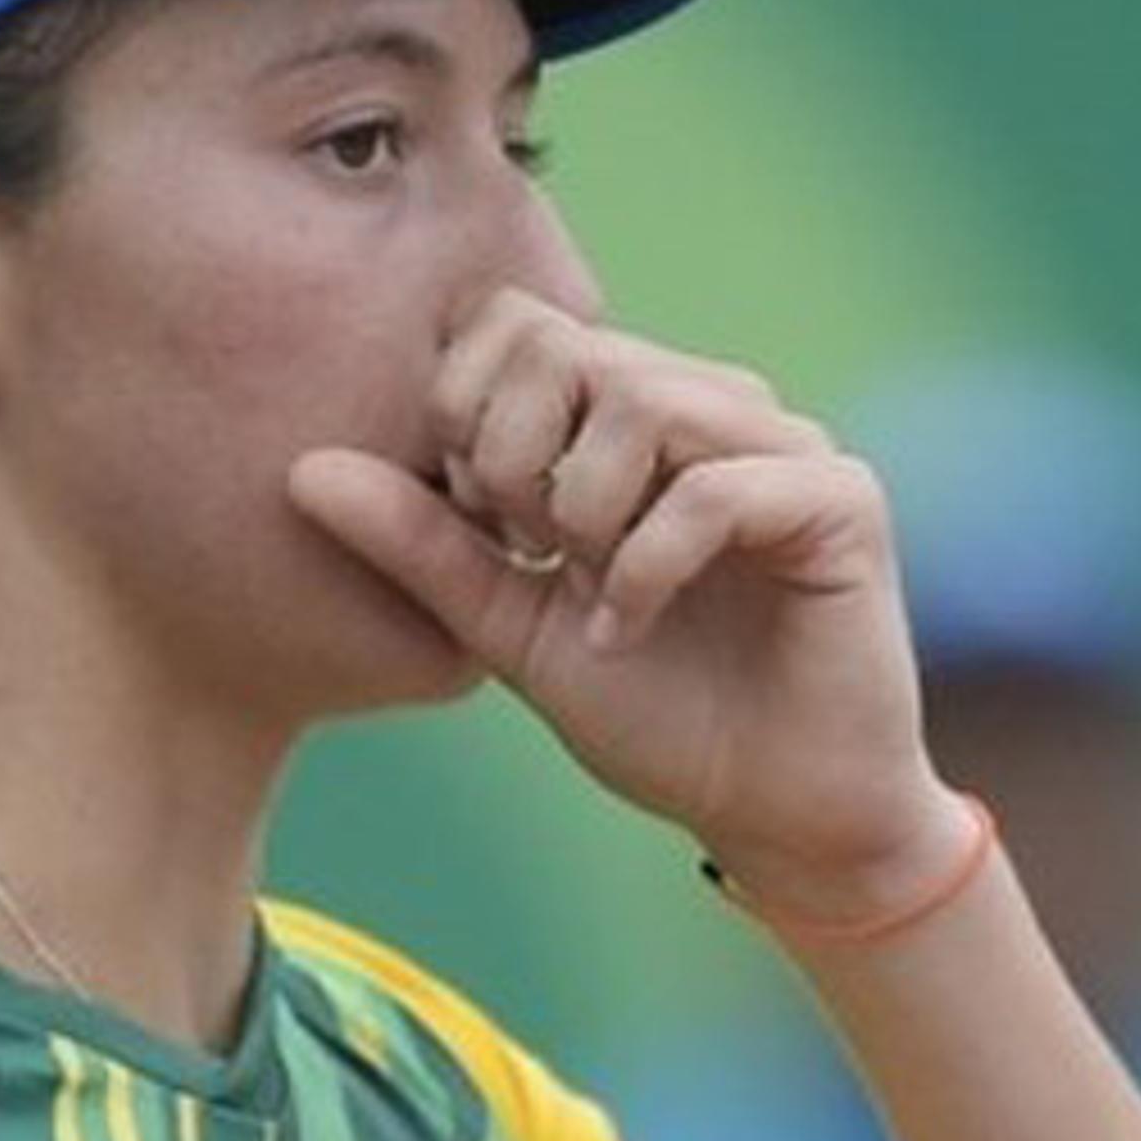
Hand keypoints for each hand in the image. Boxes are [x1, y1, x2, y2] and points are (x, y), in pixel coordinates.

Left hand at [288, 290, 968, 921]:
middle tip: (528, 554)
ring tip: (583, 592)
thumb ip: (425, 548)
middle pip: (571, 347)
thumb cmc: (658, 718)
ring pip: (642, 400)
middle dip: (515, 459)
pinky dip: (646, 565)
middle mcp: (714, 406)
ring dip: (583, 509)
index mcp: (639, 414)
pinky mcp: (841, 499)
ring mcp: (783, 445)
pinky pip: (714, 488)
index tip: (479, 523)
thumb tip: (300, 468)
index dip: (469, 409)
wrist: (776, 817)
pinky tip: (627, 630)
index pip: (523, 323)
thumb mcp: (512, 627)